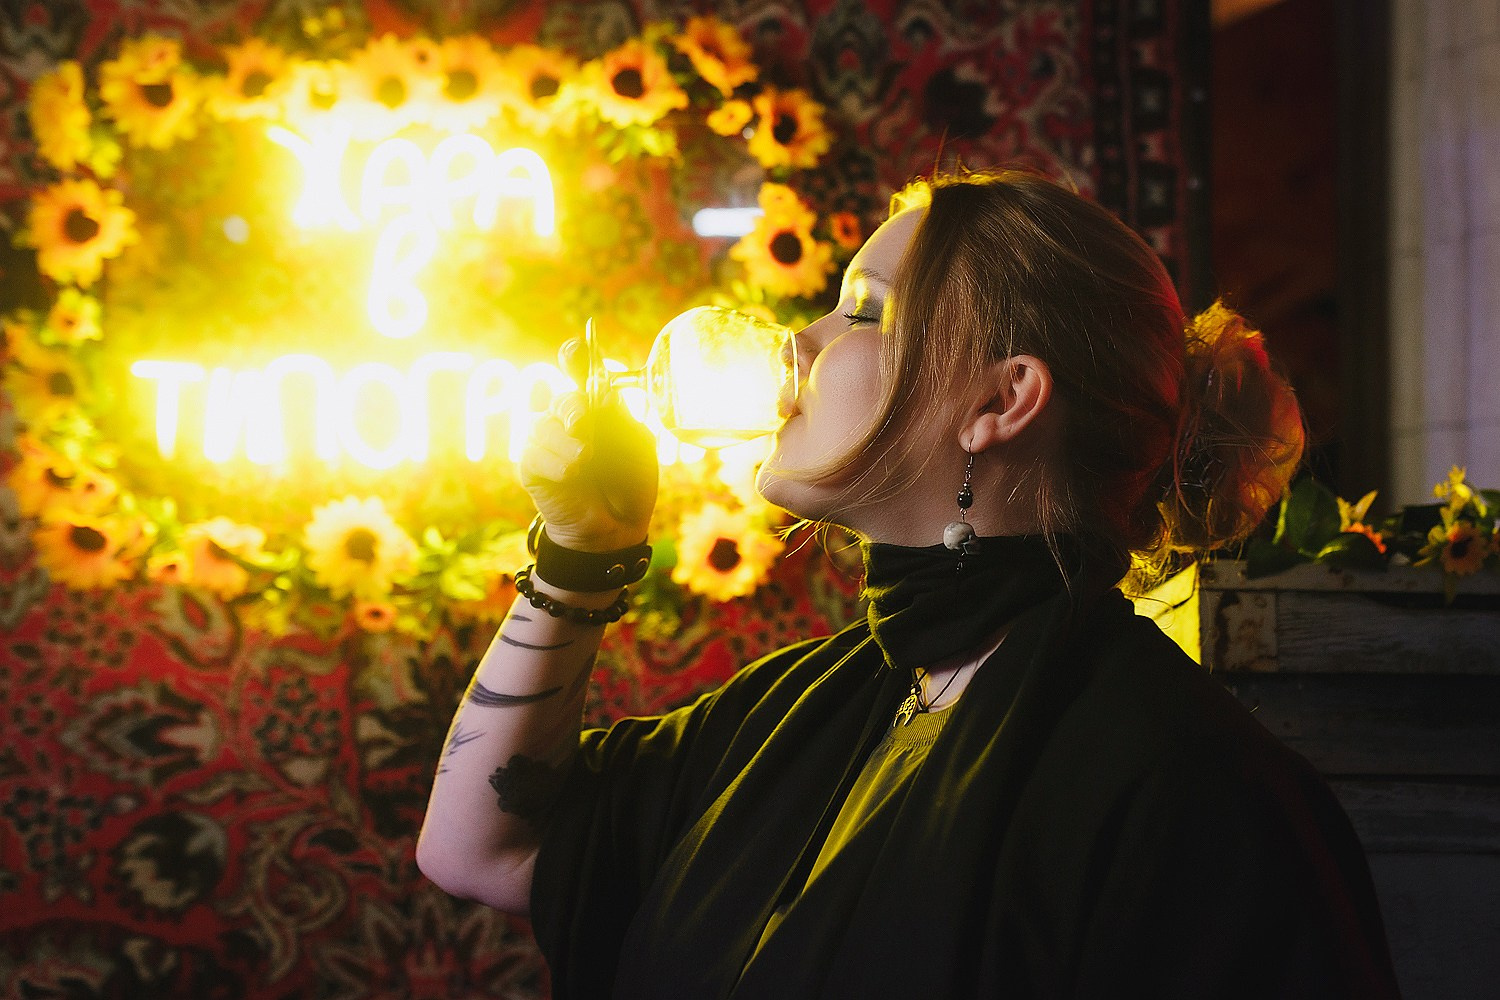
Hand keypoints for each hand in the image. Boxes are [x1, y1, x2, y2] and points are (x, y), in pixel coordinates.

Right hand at [518, 341, 658, 551]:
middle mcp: (566, 421)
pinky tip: (570, 476)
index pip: (578, 373)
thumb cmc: (629, 484)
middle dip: (572, 409)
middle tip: (583, 426)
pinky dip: (555, 464)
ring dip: (566, 444)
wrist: (615, 528)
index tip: (575, 349)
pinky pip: (533, 454)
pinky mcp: (531, 467)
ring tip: (584, 464)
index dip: (574, 357)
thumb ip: (619, 420)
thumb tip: (602, 394)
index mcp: (595, 409)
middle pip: (560, 398)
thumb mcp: (636, 447)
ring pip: (542, 425)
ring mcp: (546, 443)